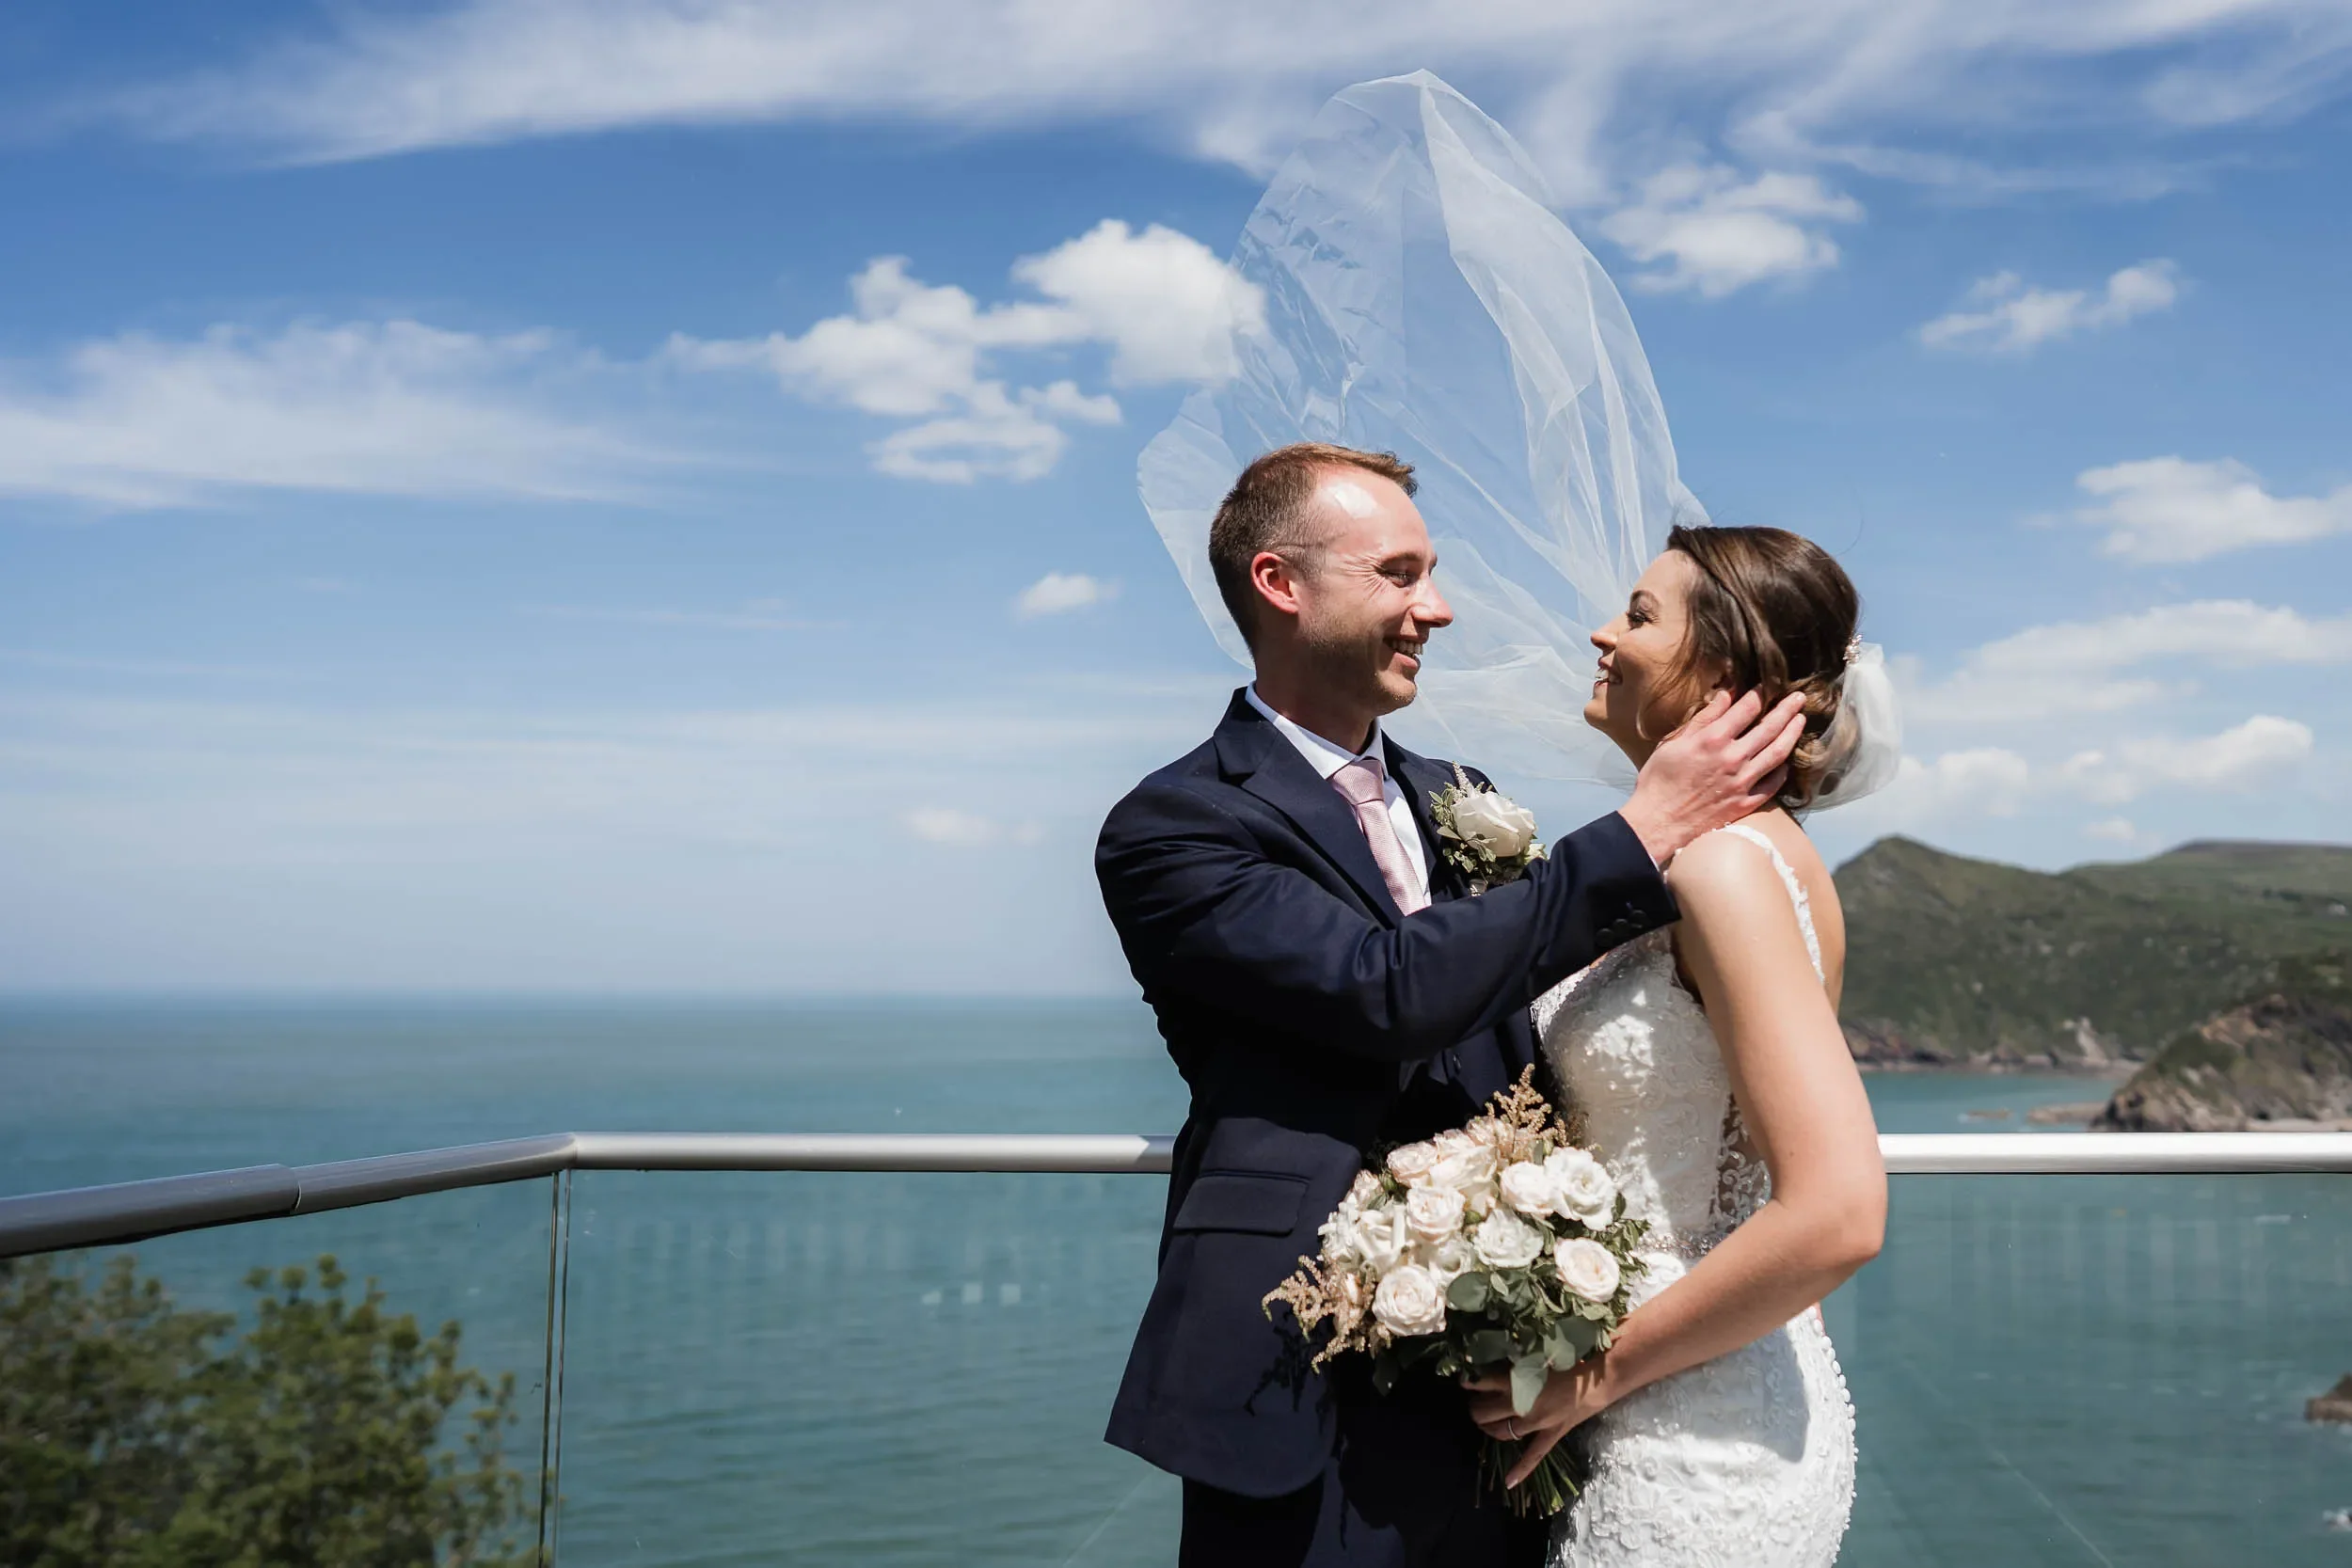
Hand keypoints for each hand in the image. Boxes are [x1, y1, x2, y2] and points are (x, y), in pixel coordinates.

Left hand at [1464, 1360, 1609, 1488]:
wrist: (1598, 1379)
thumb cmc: (1569, 1360)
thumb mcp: (1538, 1355)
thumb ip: (1518, 1361)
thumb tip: (1499, 1354)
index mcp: (1518, 1381)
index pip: (1483, 1383)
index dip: (1470, 1382)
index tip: (1464, 1380)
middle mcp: (1523, 1404)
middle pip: (1487, 1411)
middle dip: (1475, 1408)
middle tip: (1472, 1402)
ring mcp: (1536, 1423)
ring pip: (1502, 1431)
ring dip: (1488, 1428)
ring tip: (1482, 1422)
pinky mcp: (1551, 1435)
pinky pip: (1534, 1455)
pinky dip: (1521, 1469)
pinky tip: (1508, 1482)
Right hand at [1618, 689, 1806, 866]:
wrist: (1658, 822)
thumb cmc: (1659, 780)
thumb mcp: (1674, 742)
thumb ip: (1704, 719)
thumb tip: (1725, 695)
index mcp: (1713, 739)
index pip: (1747, 708)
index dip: (1760, 693)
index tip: (1768, 686)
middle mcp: (1733, 758)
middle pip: (1770, 728)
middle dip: (1787, 709)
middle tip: (1799, 697)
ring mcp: (1743, 782)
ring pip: (1778, 753)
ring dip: (1792, 734)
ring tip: (1800, 721)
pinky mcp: (1745, 803)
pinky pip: (1772, 784)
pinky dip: (1782, 771)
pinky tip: (1785, 763)